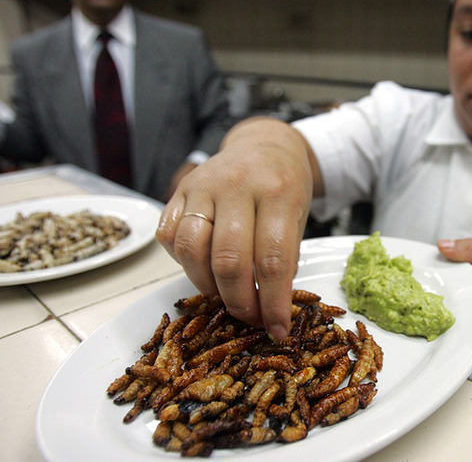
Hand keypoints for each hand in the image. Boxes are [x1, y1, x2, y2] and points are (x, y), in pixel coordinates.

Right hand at [156, 118, 314, 340]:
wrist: (266, 144)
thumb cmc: (285, 187)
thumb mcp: (298, 216)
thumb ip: (284, 256)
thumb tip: (270, 310)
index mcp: (278, 193)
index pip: (273, 260)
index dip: (274, 302)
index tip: (277, 329)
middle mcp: (239, 186)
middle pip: (229, 260)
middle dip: (239, 301)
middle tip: (248, 317)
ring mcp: (205, 185)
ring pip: (192, 249)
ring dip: (207, 285)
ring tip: (224, 295)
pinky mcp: (181, 189)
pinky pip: (170, 235)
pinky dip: (182, 262)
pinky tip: (202, 267)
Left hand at [437, 237, 471, 342]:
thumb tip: (441, 246)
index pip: (444, 286)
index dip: (435, 273)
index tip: (433, 262)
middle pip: (446, 301)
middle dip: (444, 284)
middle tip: (447, 267)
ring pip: (456, 311)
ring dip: (456, 295)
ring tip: (464, 279)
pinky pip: (467, 319)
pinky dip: (466, 305)